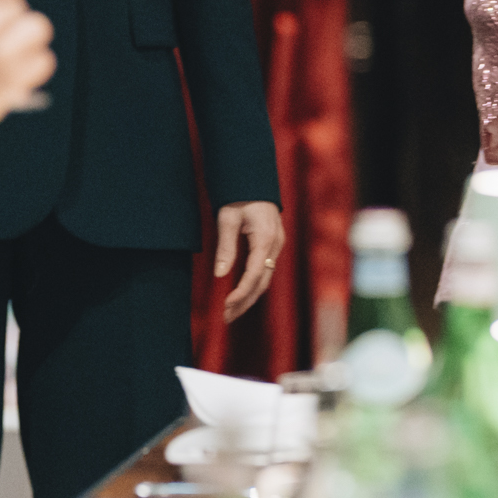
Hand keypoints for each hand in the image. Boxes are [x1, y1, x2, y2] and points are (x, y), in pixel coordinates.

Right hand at [0, 0, 57, 145]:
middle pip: (20, 6)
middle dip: (11, 17)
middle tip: (0, 32)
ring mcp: (3, 54)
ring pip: (38, 27)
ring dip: (27, 36)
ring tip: (11, 49)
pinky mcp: (15, 80)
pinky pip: (44, 59)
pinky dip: (35, 63)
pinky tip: (17, 68)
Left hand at [213, 200, 284, 321]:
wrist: (253, 179)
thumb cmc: (239, 195)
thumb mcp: (227, 218)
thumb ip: (226, 247)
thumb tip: (220, 275)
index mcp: (266, 238)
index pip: (254, 274)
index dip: (241, 293)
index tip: (226, 306)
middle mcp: (276, 244)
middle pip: (262, 282)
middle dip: (245, 302)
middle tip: (226, 317)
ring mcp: (277, 245)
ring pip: (266, 279)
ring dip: (249, 297)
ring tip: (231, 312)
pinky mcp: (274, 244)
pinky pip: (266, 270)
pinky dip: (253, 285)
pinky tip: (241, 294)